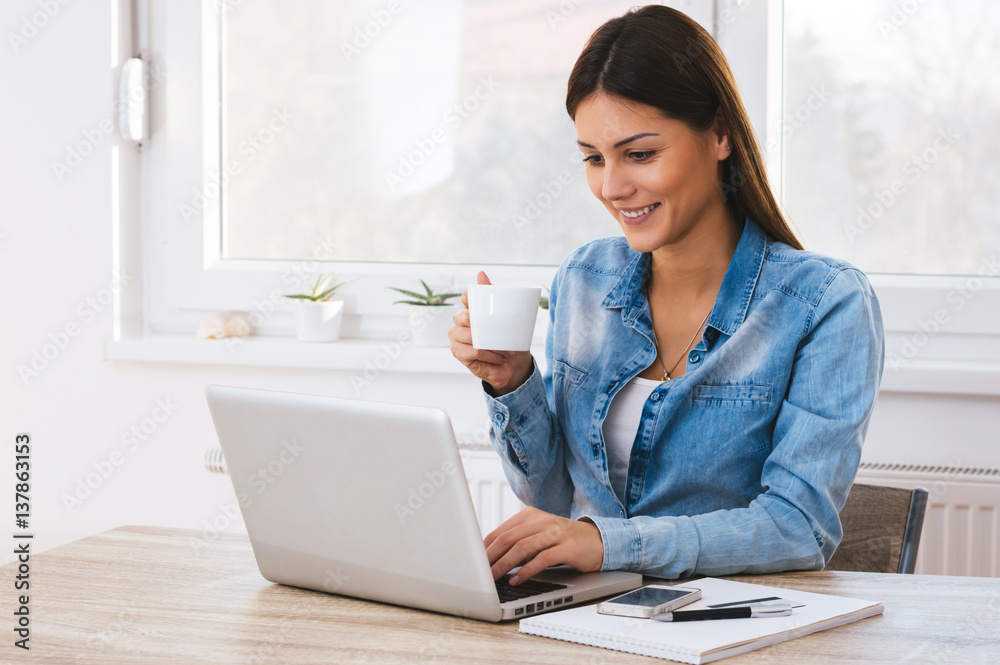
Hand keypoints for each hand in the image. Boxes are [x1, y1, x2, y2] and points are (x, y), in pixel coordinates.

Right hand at [448, 271, 533, 395]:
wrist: (512, 366)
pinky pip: (473, 351)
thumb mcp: (507, 318)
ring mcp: (456, 338)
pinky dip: (489, 354)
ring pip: (468, 334)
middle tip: (501, 331)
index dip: (470, 297)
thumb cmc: (509, 340)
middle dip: (481, 323)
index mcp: (471, 310)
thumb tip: (480, 273)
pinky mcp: (458, 353)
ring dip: (490, 343)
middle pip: (463, 316)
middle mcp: (460, 322)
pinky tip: (499, 357)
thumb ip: (495, 295)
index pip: (466, 298)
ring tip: (506, 349)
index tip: (482, 302)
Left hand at [484, 507, 603, 584]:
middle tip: (478, 572)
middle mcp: (541, 521)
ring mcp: (555, 533)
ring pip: (523, 547)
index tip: (473, 561)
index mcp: (530, 515)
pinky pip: (542, 558)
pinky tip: (517, 580)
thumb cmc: (563, 540)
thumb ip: (518, 542)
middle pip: (508, 538)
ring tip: (493, 578)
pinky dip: (527, 570)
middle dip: (490, 557)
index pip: (501, 531)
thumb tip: (491, 558)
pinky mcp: (567, 547)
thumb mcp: (538, 535)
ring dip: (505, 564)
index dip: (485, 547)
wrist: (597, 540)